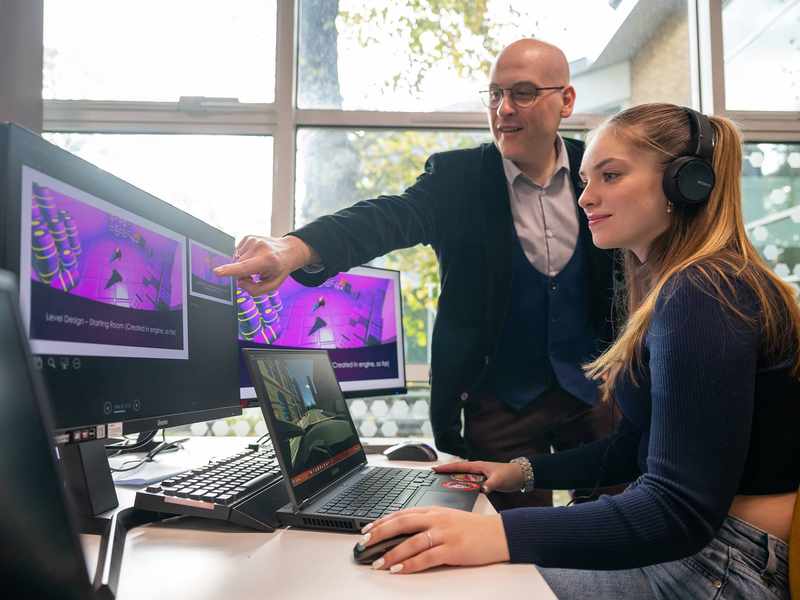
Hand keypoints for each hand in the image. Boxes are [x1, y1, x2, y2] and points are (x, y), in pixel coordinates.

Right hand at [213, 235, 319, 295]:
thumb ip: (255, 290)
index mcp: (268, 260)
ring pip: (236, 260)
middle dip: (242, 274)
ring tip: (257, 264)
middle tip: (255, 275)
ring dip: (242, 266)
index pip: (245, 267)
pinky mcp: (248, 237)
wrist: (288, 250)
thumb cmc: (280, 269)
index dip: (230, 270)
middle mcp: (259, 247)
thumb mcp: (273, 285)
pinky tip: (253, 257)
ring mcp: (252, 240)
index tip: (217, 272)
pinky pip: (237, 253)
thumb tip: (239, 283)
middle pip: (238, 266)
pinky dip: (243, 258)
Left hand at [358, 507, 509, 573]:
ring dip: (392, 553)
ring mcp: (444, 533)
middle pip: (402, 523)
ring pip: (411, 542)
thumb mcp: (447, 518)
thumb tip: (404, 533)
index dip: (382, 521)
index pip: (402, 513)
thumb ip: (427, 522)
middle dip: (380, 534)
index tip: (366, 529)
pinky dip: (411, 564)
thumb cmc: (473, 528)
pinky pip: (427, 557)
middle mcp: (436, 519)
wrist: (498, 533)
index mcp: (434, 510)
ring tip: (378, 563)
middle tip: (364, 544)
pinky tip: (400, 569)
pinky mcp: (453, 549)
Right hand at [433, 460, 524, 493]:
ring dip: (453, 481)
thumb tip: (482, 490)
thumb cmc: (510, 474)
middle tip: (433, 478)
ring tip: (442, 487)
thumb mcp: (499, 480)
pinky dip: (463, 488)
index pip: (458, 466)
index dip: (446, 467)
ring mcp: (479, 476)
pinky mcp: (483, 482)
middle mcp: (476, 470)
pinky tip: (459, 493)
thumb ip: (490, 485)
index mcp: (478, 466)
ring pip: (462, 478)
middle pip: (457, 471)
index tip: (434, 469)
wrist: (521, 476)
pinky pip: (469, 484)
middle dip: (445, 474)